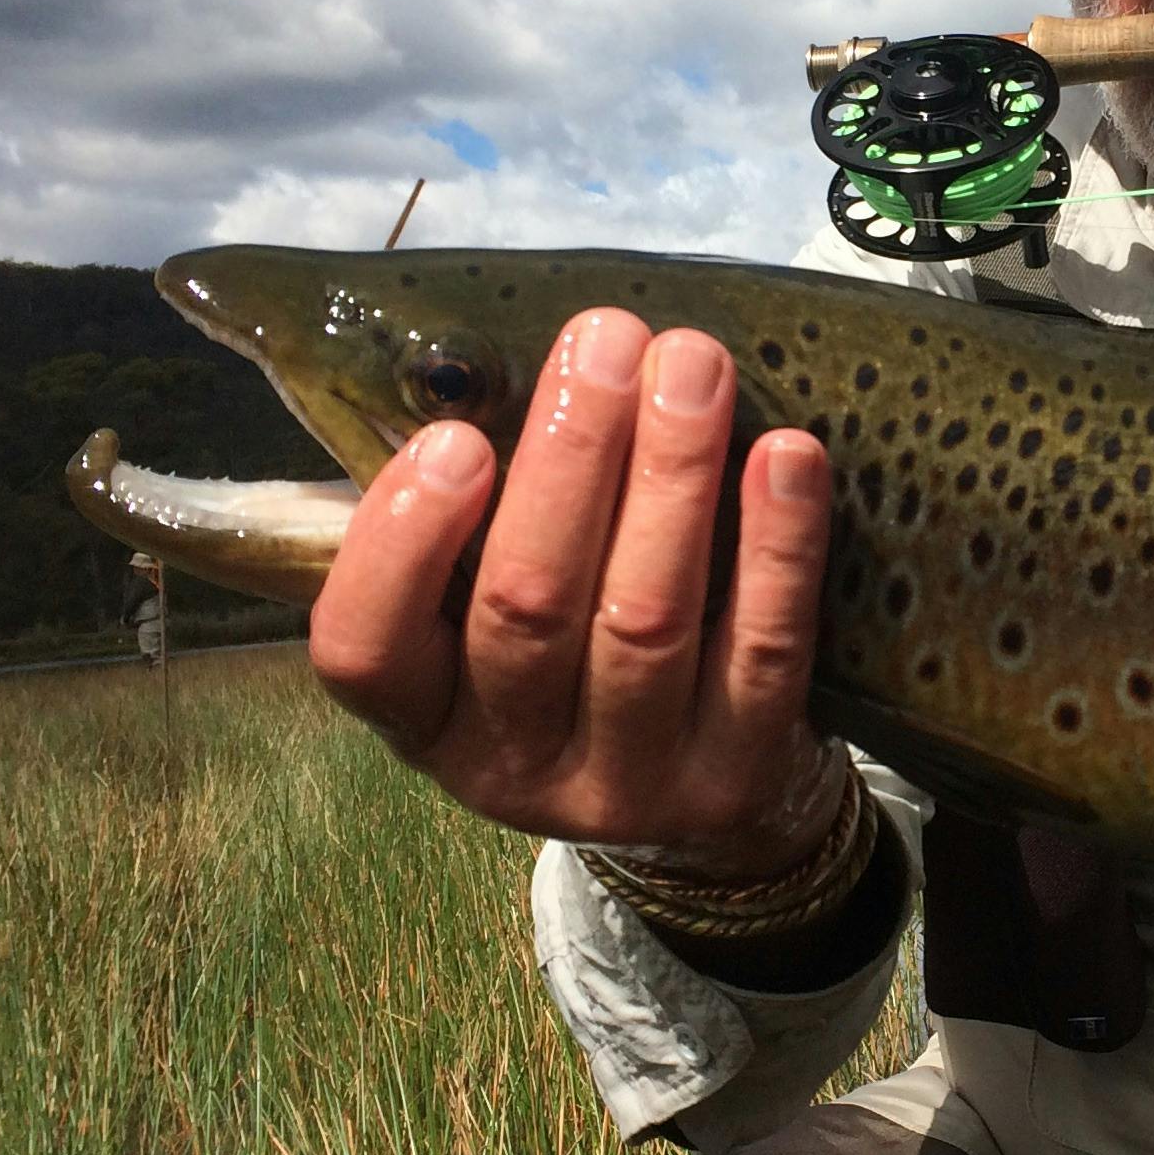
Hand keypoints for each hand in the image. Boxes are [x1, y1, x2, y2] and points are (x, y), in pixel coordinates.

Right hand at [308, 308, 843, 883]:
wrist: (693, 815)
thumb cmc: (569, 655)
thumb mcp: (482, 611)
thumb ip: (470, 518)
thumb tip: (489, 365)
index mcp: (424, 716)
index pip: (367, 648)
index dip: (403, 542)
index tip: (457, 437)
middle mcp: (512, 766)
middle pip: (528, 608)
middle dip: (571, 456)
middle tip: (607, 339)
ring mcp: (630, 787)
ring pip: (646, 621)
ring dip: (673, 476)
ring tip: (693, 365)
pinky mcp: (737, 778)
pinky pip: (763, 651)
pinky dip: (776, 546)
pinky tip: (786, 455)